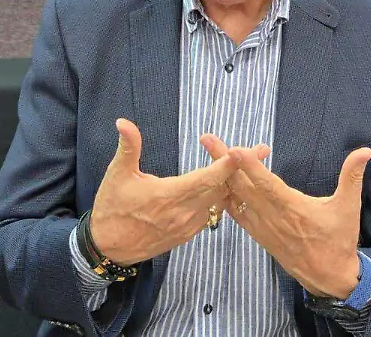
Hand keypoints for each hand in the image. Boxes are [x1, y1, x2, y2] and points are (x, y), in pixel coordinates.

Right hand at [89, 119, 240, 265]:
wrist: (108, 248)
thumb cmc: (112, 209)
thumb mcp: (117, 175)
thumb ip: (128, 147)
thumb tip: (123, 121)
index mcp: (169, 195)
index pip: (207, 178)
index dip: (227, 164)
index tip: (245, 150)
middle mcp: (184, 212)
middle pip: (222, 188)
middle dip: (242, 168)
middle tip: (262, 150)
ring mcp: (187, 226)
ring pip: (219, 202)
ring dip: (235, 183)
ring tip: (254, 165)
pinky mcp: (186, 234)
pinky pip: (211, 213)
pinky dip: (222, 198)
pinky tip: (230, 187)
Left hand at [205, 139, 370, 299]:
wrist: (330, 277)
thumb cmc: (339, 240)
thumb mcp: (349, 207)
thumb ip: (352, 176)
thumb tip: (365, 151)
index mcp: (293, 208)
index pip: (267, 184)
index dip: (249, 166)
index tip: (233, 150)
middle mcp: (273, 217)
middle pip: (243, 185)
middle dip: (223, 161)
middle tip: (207, 139)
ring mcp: (263, 227)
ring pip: (237, 197)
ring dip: (221, 175)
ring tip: (207, 154)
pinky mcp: (260, 235)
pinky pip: (238, 214)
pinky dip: (226, 197)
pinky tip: (216, 184)